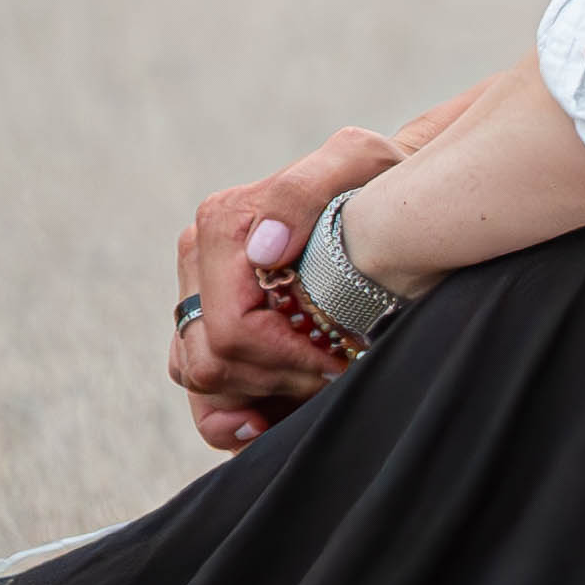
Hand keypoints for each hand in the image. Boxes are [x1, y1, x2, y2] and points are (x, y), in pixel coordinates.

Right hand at [167, 124, 401, 450]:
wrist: (386, 204)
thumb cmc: (379, 184)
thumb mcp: (360, 162)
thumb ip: (304, 191)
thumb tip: (262, 250)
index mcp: (222, 225)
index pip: (232, 327)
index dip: (286, 357)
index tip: (340, 356)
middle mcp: (198, 265)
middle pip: (211, 361)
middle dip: (277, 379)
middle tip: (336, 371)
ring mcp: (198, 302)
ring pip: (200, 380)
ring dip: (258, 396)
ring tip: (314, 390)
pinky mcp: (208, 333)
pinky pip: (201, 398)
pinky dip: (230, 420)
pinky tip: (268, 422)